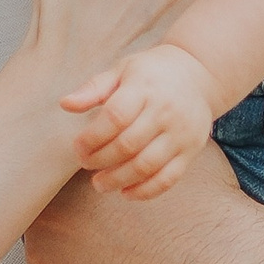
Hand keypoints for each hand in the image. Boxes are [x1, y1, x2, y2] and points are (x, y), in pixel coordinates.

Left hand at [62, 39, 222, 200]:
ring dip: (118, 180)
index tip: (78, 147)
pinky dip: (145, 191)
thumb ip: (94, 88)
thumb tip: (65, 104)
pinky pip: (168, 178)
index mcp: (144, 88)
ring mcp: (180, 133)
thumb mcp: (121, 71)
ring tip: (99, 183)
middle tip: (85, 164)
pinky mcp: (190, 151)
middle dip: (100, 160)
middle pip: (128, 145)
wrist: (198, 75)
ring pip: (146, 165)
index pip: (115, 117)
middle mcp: (165, 111)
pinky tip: (126, 192)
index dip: (92, 137)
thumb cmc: (150, 74)